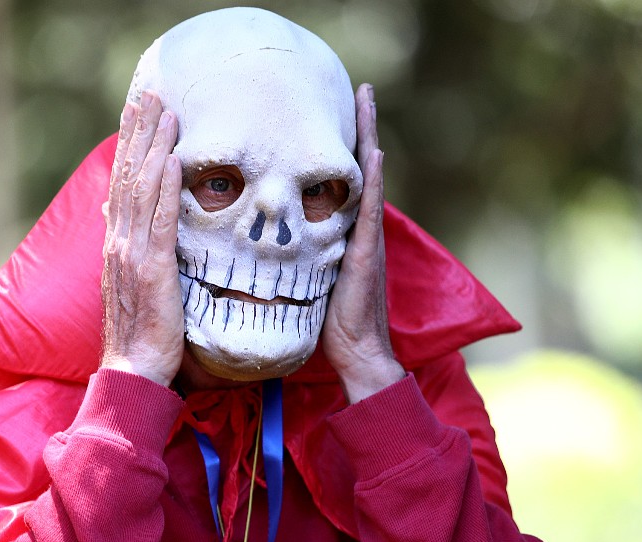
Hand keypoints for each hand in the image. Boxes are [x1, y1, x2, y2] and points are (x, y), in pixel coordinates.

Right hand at [100, 91, 183, 386]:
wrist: (133, 370)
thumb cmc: (140, 332)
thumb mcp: (132, 283)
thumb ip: (129, 247)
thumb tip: (119, 214)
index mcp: (117, 243)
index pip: (123, 183)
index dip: (131, 145)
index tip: (139, 111)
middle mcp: (119, 241)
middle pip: (130, 175)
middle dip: (141, 132)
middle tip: (152, 94)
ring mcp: (132, 253)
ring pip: (143, 189)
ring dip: (155, 146)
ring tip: (166, 111)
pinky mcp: (151, 269)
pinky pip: (159, 220)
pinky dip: (165, 187)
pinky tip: (173, 159)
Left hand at [321, 84, 405, 402]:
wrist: (354, 354)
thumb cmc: (328, 321)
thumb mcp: (307, 277)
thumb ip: (299, 253)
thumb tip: (267, 239)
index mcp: (343, 232)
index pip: (341, 180)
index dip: (340, 146)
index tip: (335, 113)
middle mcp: (359, 228)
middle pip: (361, 167)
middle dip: (362, 126)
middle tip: (361, 88)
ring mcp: (367, 238)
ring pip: (370, 177)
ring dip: (370, 136)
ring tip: (368, 100)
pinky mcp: (367, 253)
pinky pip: (370, 210)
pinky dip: (375, 179)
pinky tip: (373, 151)